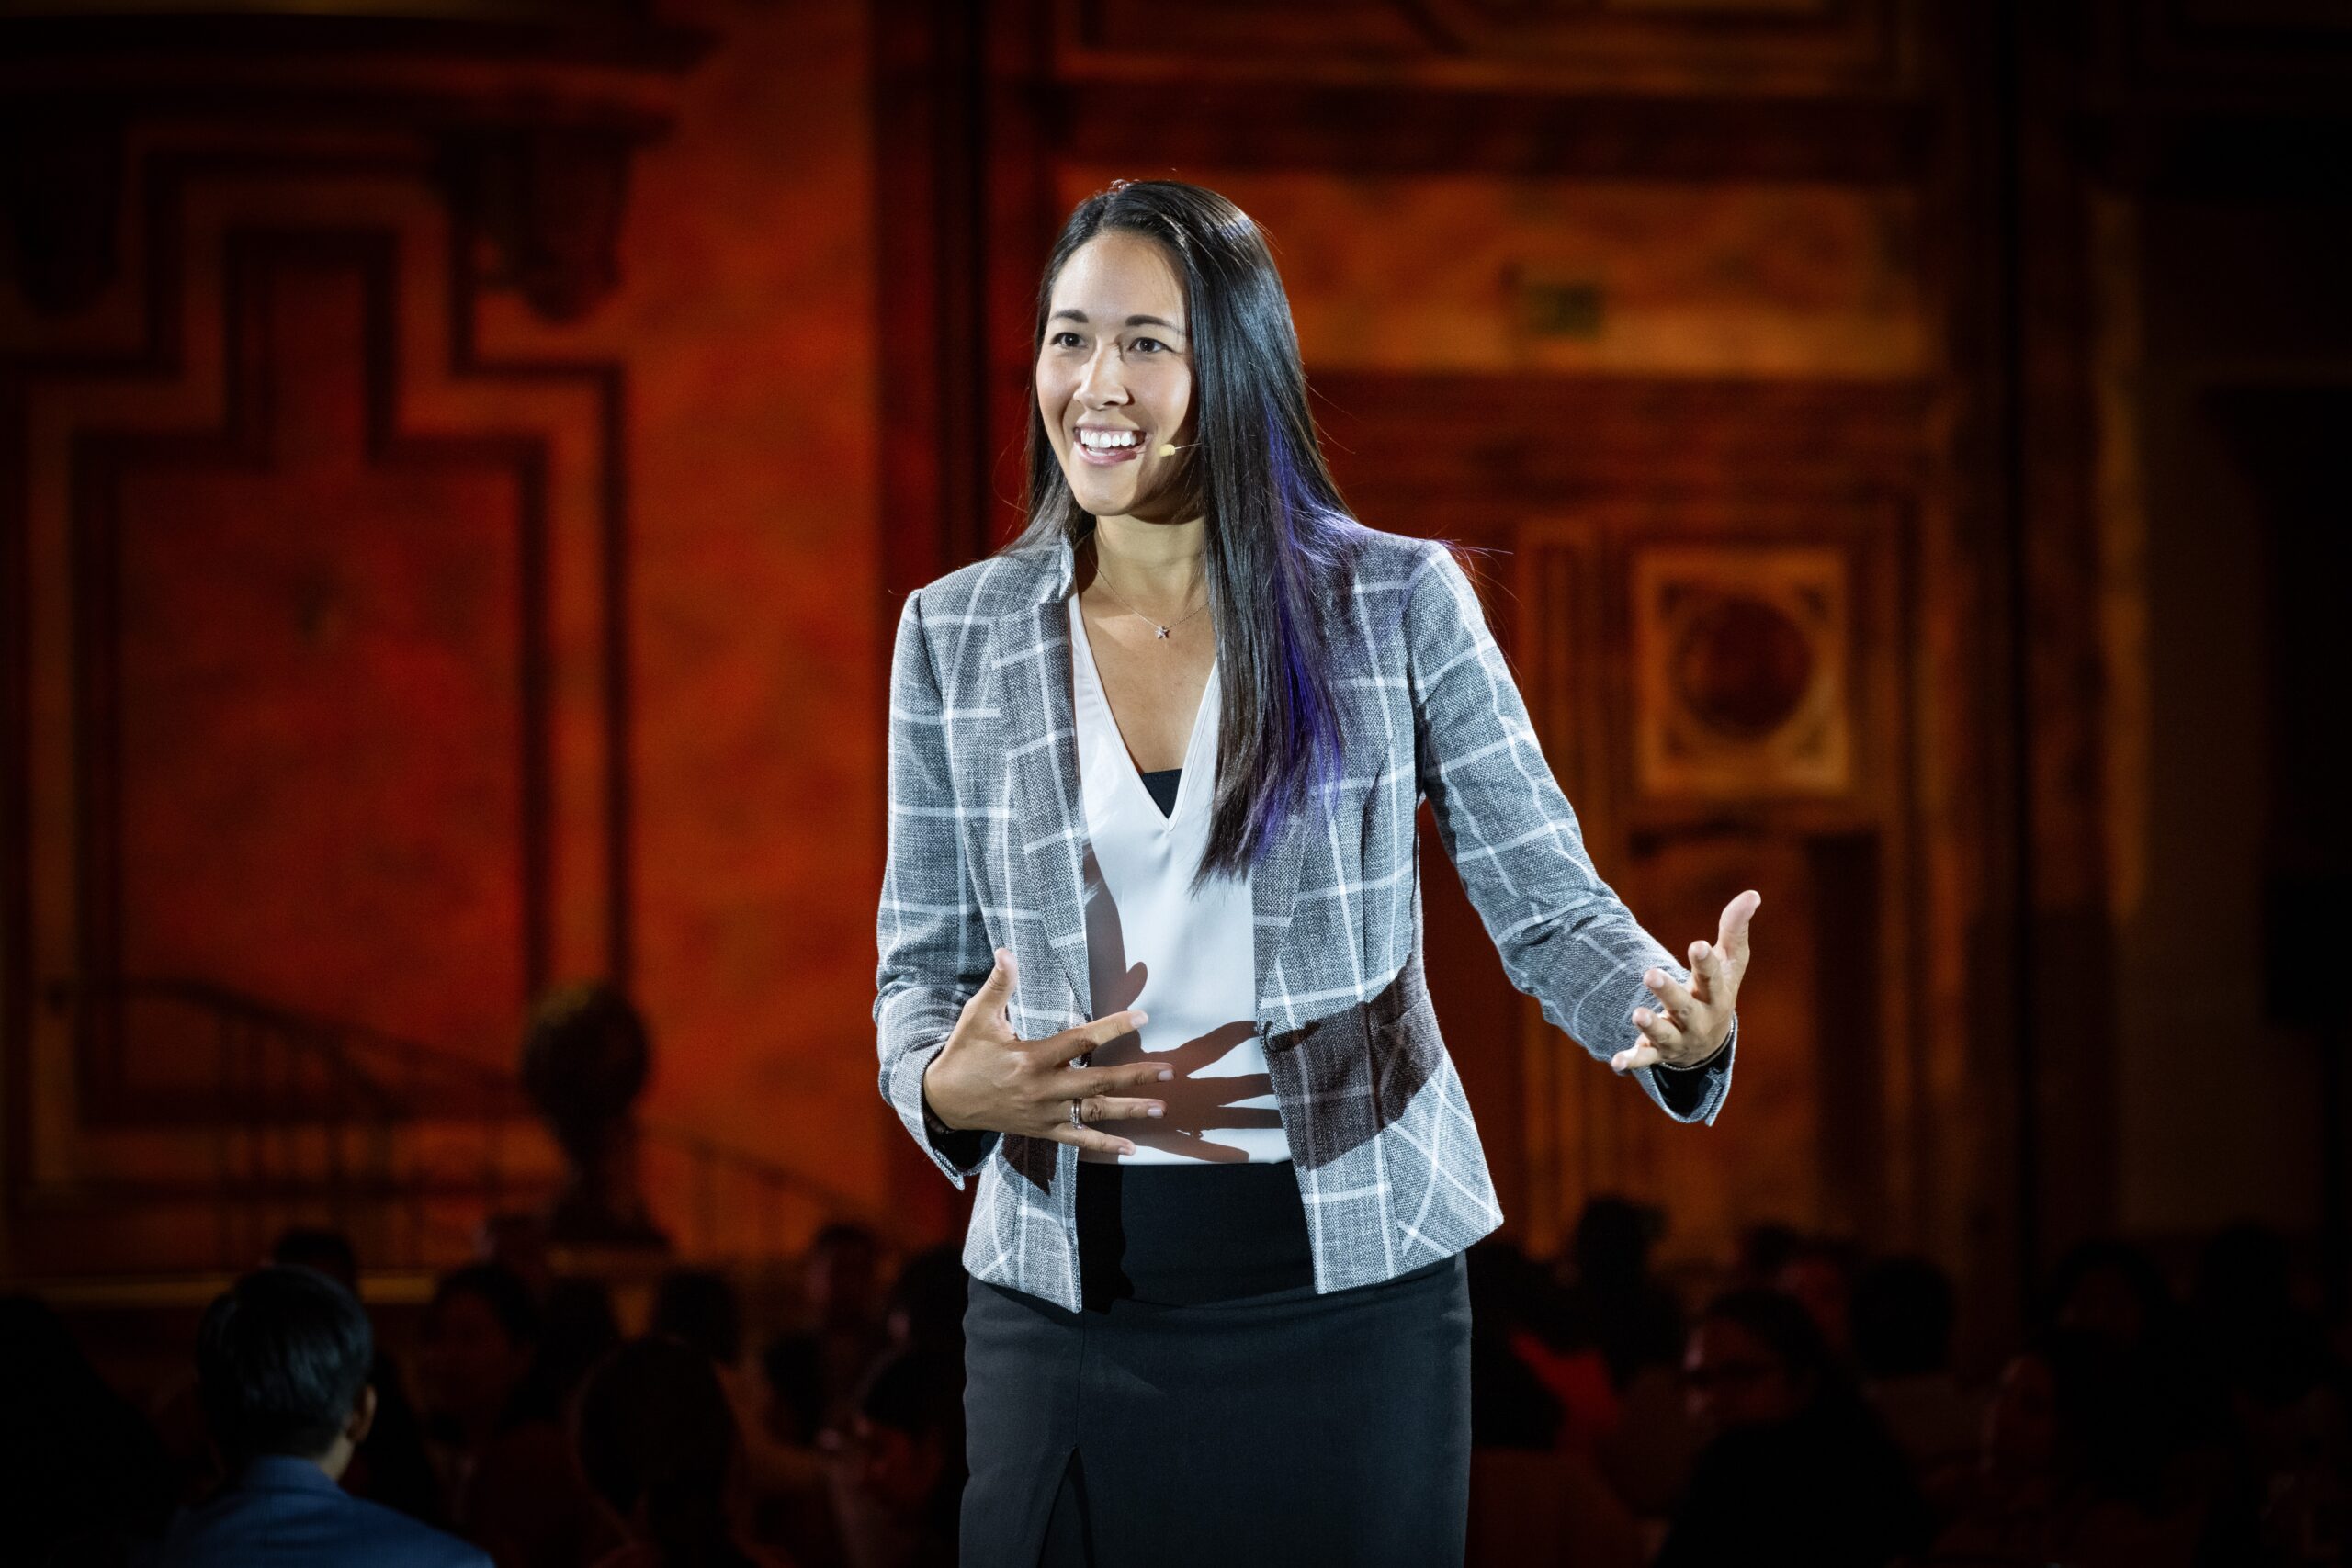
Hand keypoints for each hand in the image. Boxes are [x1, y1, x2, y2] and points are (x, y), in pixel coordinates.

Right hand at [921, 948, 1171, 1156]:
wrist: (944, 1101)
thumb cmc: (964, 1054)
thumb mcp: (977, 1017)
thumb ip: (998, 985)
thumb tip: (1007, 951)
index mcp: (1031, 1058)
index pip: (1080, 1041)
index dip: (1112, 1028)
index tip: (1141, 1017)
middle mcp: (1042, 1088)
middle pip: (1097, 1081)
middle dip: (1135, 1076)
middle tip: (1169, 1071)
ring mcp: (1044, 1113)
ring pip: (1093, 1112)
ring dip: (1129, 1110)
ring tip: (1160, 1107)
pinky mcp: (1042, 1130)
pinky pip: (1078, 1139)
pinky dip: (1105, 1144)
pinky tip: (1131, 1147)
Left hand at [1612, 889, 1759, 1073]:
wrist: (1710, 1043)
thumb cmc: (1718, 990)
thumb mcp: (1730, 962)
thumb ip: (1734, 929)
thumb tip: (1752, 894)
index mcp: (1715, 995)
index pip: (1711, 977)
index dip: (1705, 962)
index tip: (1697, 945)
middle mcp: (1698, 1019)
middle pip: (1685, 1007)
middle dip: (1669, 993)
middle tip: (1650, 974)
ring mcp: (1678, 1038)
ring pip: (1664, 1034)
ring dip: (1651, 1026)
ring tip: (1637, 1014)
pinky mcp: (1658, 1053)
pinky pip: (1645, 1060)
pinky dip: (1631, 1062)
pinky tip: (1616, 1062)